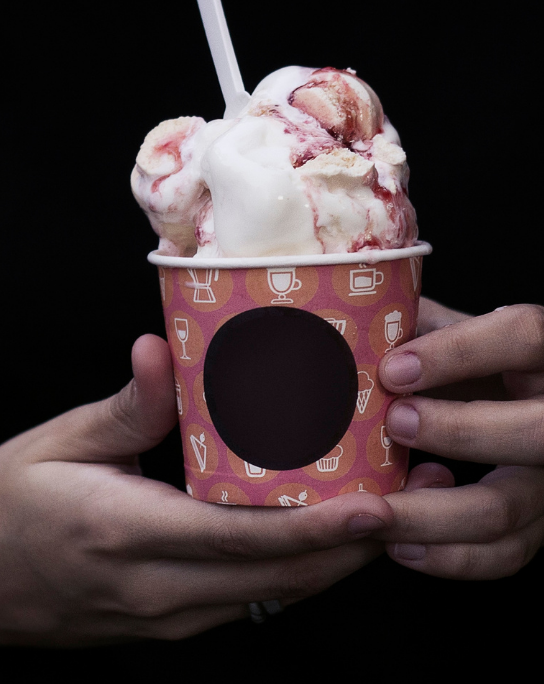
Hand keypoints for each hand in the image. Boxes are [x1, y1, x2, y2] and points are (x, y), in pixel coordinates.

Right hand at [0, 335, 393, 649]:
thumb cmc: (3, 508)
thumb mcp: (56, 444)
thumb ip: (124, 408)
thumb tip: (158, 351)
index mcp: (127, 535)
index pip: (242, 539)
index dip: (318, 527)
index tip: (379, 504)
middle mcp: (157, 591)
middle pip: (277, 578)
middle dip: (351, 546)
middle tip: (412, 500)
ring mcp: (165, 617)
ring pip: (271, 597)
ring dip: (333, 560)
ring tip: (386, 513)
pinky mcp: (166, 621)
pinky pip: (248, 600)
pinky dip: (294, 570)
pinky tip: (321, 535)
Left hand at [376, 297, 543, 579]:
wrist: (507, 398)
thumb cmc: (464, 358)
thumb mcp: (449, 328)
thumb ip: (413, 320)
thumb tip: (345, 311)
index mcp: (541, 349)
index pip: (525, 336)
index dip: (461, 352)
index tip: (393, 368)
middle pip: (536, 431)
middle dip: (461, 431)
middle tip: (395, 423)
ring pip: (508, 506)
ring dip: (434, 513)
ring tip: (375, 508)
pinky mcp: (537, 519)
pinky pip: (505, 553)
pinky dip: (449, 556)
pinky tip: (398, 544)